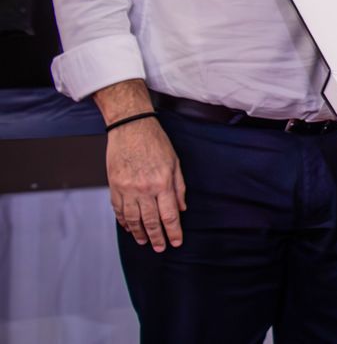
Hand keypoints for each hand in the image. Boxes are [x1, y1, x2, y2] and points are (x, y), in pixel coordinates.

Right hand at [106, 117, 187, 251]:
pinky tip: (129, 228)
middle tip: (160, 248)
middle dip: (157, 238)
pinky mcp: (114, 186)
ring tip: (144, 242)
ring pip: (133, 219)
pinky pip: (119, 210)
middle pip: (151, 221)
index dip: (173, 232)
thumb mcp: (175, 162)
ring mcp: (127, 189)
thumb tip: (182, 209)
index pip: (169, 215)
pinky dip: (124, 221)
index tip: (176, 242)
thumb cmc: (156, 142)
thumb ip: (179, 188)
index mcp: (162, 183)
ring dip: (139, 233)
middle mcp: (144, 190)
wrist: (130, 127)